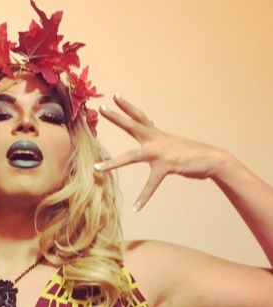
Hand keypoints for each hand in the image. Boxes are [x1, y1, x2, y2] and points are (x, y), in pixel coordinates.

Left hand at [96, 94, 227, 210]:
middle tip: (102, 108)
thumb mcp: (169, 143)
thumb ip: (157, 138)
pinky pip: (151, 184)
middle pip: (132, 125)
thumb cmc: (189, 153)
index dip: (127, 106)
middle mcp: (156, 140)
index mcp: (156, 135)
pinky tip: (135, 208)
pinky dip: (143, 197)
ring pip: (132, 156)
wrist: (212, 159)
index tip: (114, 96)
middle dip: (116, 117)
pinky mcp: (167, 166)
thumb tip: (151, 129)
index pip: (139, 116)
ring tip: (96, 168)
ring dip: (113, 163)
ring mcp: (160, 152)